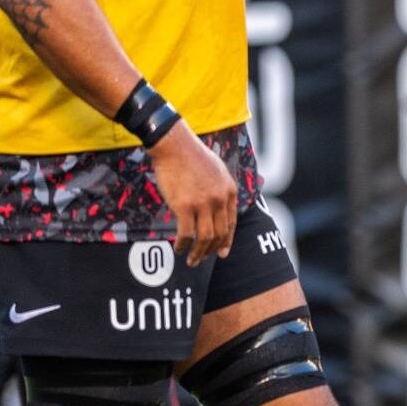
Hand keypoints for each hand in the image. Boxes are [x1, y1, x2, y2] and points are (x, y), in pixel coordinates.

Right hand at [149, 123, 238, 263]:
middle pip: (220, 234)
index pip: (231, 223)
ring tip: (191, 260)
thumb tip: (216, 206)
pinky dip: (183, 245)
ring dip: (198, 253)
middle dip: (211, 251)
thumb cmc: (191, 156)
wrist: (174, 145)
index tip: (222, 253)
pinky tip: (178, 248)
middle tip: (202, 259)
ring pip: (205, 238)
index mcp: (230, 191)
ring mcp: (203, 203)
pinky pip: (187, 233)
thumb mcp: (217, 171)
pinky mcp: (185, 206)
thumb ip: (220, 189)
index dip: (227, 241)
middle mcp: (220, 199)